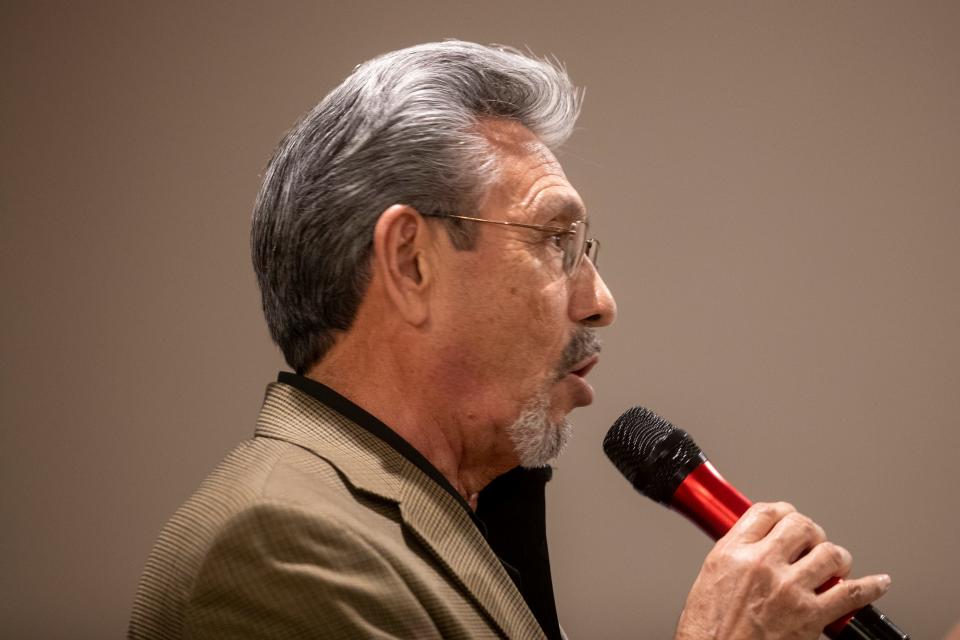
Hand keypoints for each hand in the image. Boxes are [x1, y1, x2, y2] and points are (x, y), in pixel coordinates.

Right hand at [674, 502, 890, 639]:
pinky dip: (871, 587)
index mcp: (733, 552)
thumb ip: (735, 555)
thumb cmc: (709, 629)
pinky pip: (852, 594)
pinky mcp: (810, 616)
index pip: (765, 512)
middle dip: (811, 532)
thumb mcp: (710, 578)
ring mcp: (789, 589)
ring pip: (829, 553)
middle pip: (801, 525)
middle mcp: (762, 564)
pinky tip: (879, 583)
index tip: (788, 518)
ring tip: (834, 566)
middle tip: (811, 544)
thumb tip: (757, 545)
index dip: (783, 512)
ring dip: (836, 557)